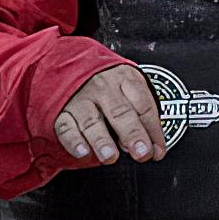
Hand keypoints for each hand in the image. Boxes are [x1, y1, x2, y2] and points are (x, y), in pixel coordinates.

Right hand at [51, 60, 169, 163]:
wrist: (69, 63)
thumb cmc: (105, 83)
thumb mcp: (127, 88)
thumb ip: (139, 115)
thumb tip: (147, 145)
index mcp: (124, 79)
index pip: (143, 105)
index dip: (153, 130)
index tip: (157, 151)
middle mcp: (103, 88)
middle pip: (120, 112)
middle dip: (132, 133)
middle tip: (141, 152)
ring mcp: (81, 99)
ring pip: (92, 121)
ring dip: (102, 140)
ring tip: (110, 156)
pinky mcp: (61, 111)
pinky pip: (66, 127)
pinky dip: (74, 140)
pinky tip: (83, 151)